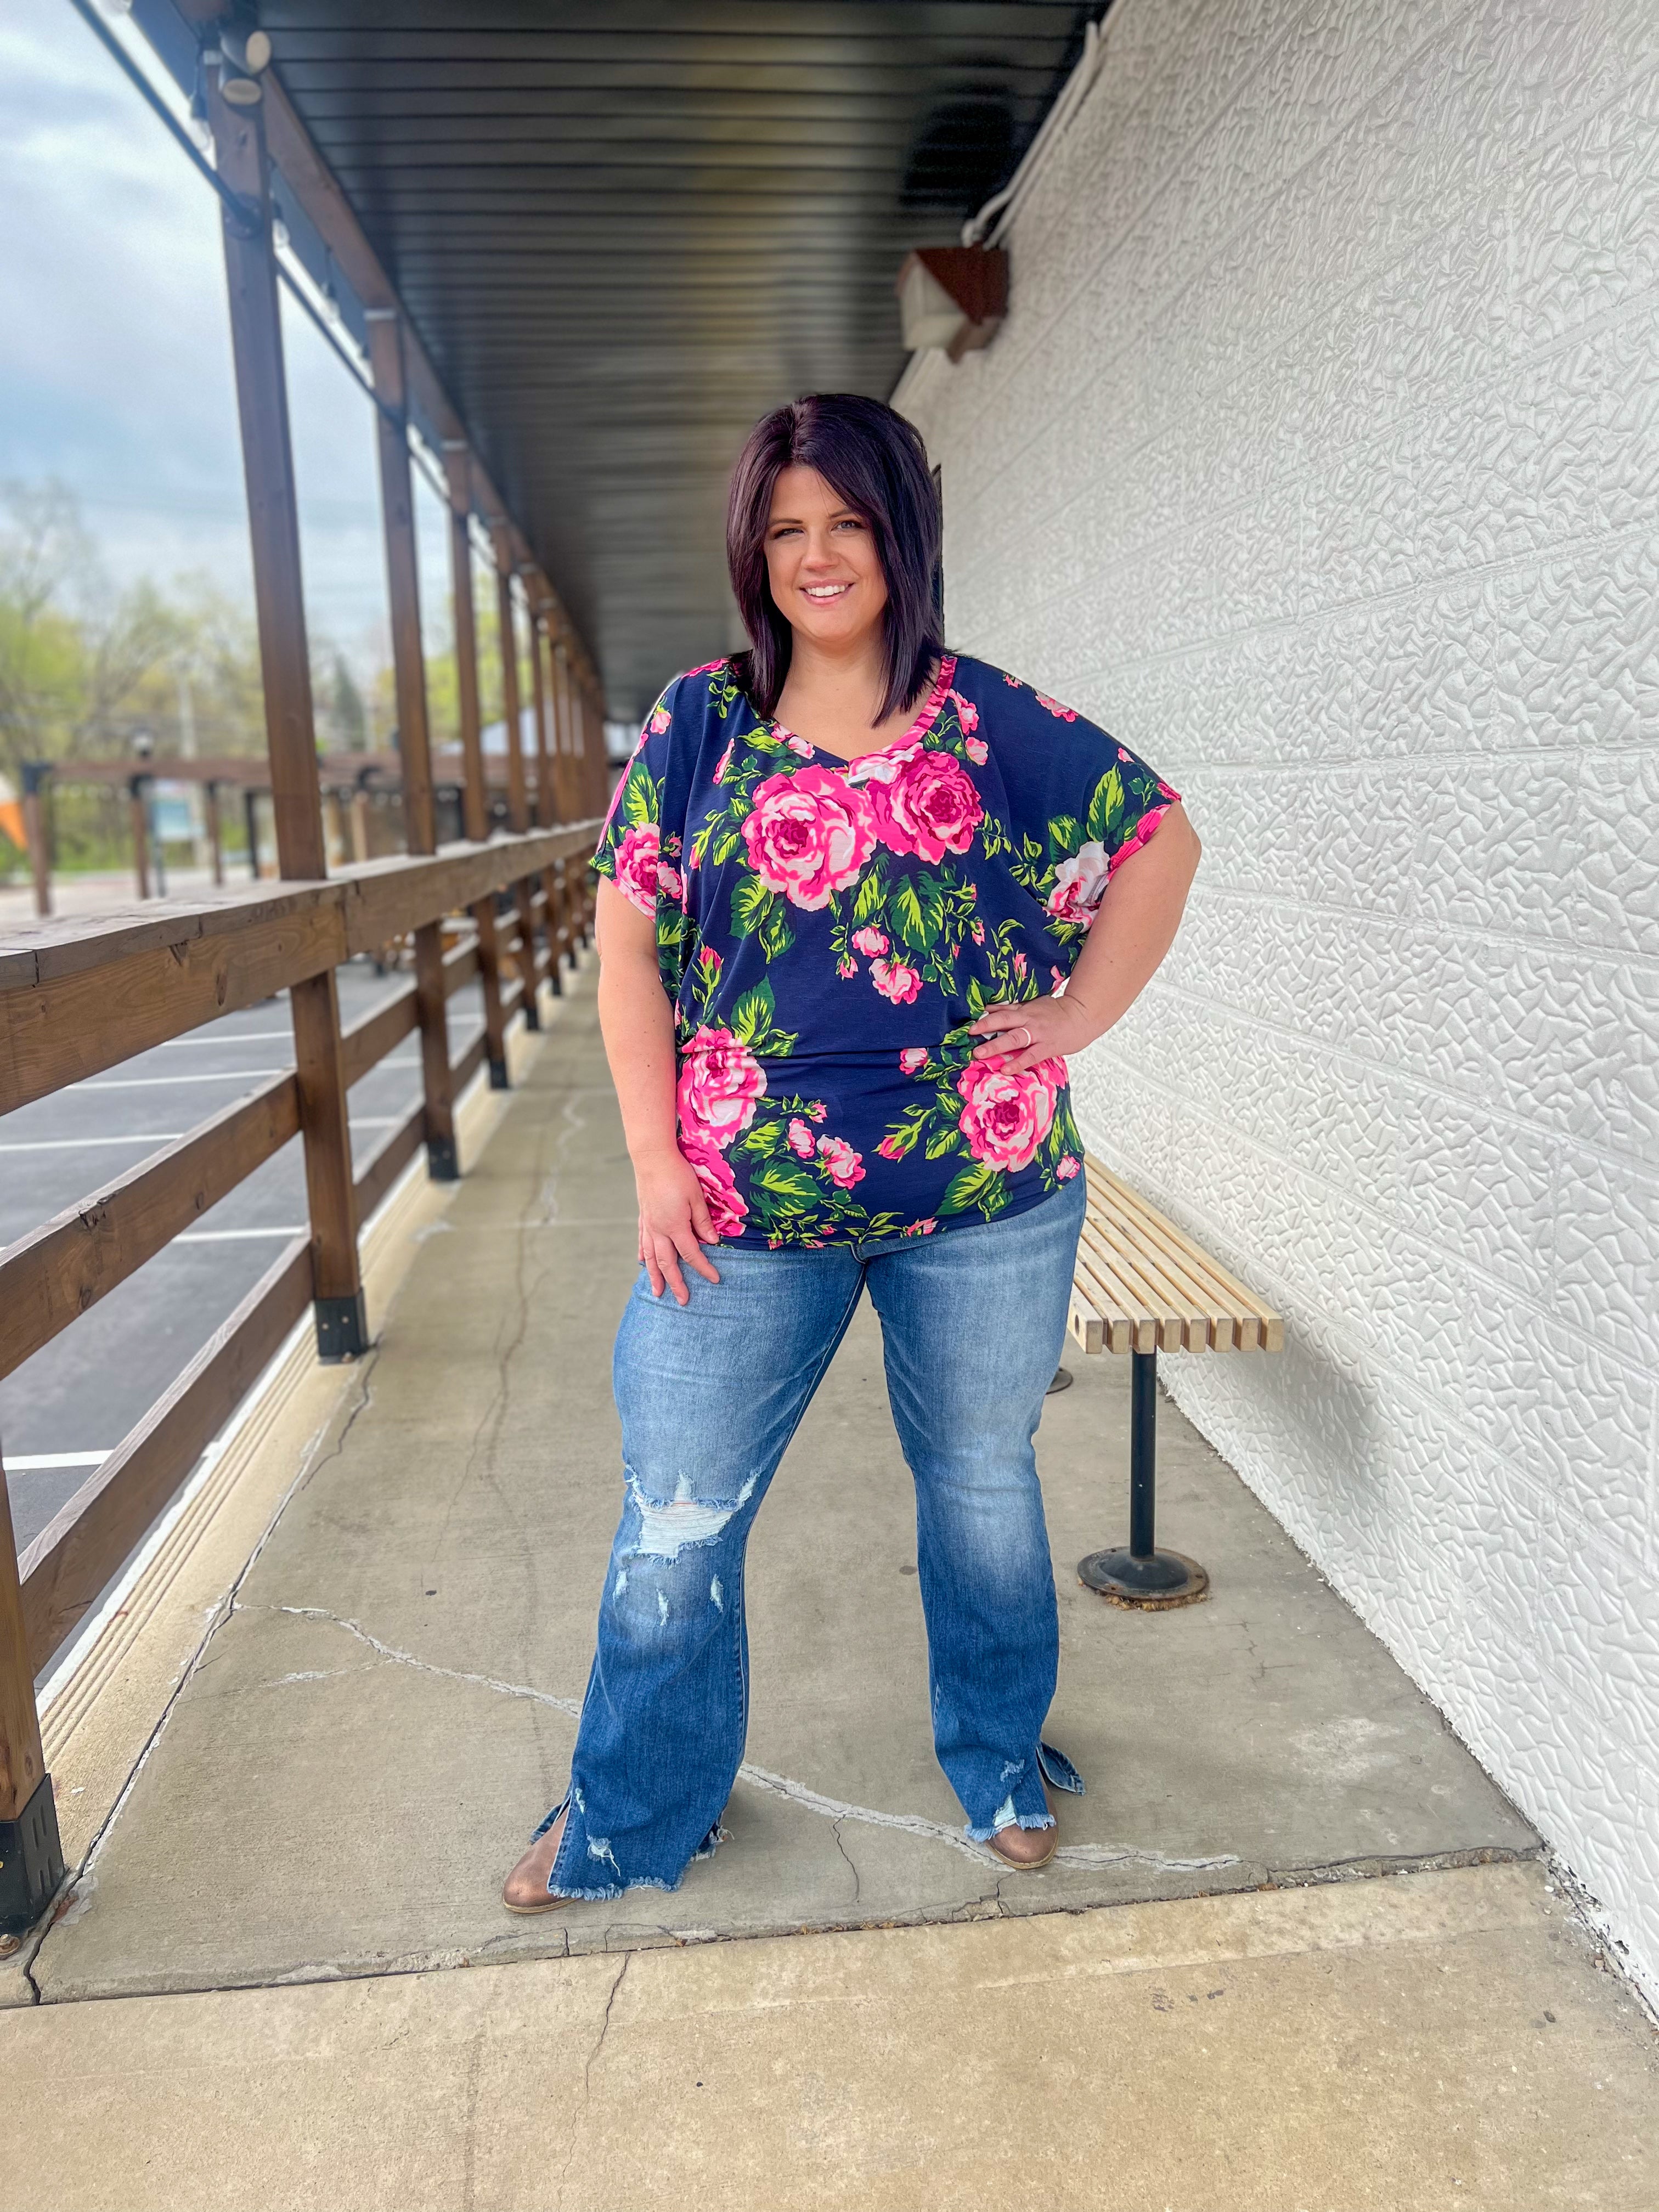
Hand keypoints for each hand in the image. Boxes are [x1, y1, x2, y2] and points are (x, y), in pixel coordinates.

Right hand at [634, 1149, 721, 1304]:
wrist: (652, 1157)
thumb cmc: (677, 1174)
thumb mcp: (696, 1197)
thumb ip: (703, 1221)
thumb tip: (712, 1242)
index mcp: (675, 1226)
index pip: (691, 1254)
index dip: (704, 1269)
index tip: (715, 1280)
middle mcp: (659, 1230)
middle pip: (667, 1263)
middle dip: (676, 1283)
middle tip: (683, 1301)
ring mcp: (648, 1224)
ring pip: (651, 1257)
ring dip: (655, 1276)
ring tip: (657, 1293)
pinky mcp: (643, 1216)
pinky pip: (642, 1241)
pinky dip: (643, 1254)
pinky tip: (642, 1262)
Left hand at [969, 990, 1101, 1073]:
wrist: (1082, 1015)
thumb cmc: (1056, 1011)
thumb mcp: (1034, 1004)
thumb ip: (1013, 1009)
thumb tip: (989, 1009)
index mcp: (1025, 1009)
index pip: (1001, 1011)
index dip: (985, 1017)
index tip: (969, 1023)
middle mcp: (1029, 1020)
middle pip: (1004, 1022)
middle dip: (985, 1028)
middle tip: (969, 1036)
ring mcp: (1038, 1034)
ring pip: (1014, 1039)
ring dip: (996, 1046)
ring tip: (980, 1054)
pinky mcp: (1048, 1047)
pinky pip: (1030, 1056)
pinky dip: (1017, 1063)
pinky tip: (1005, 1069)